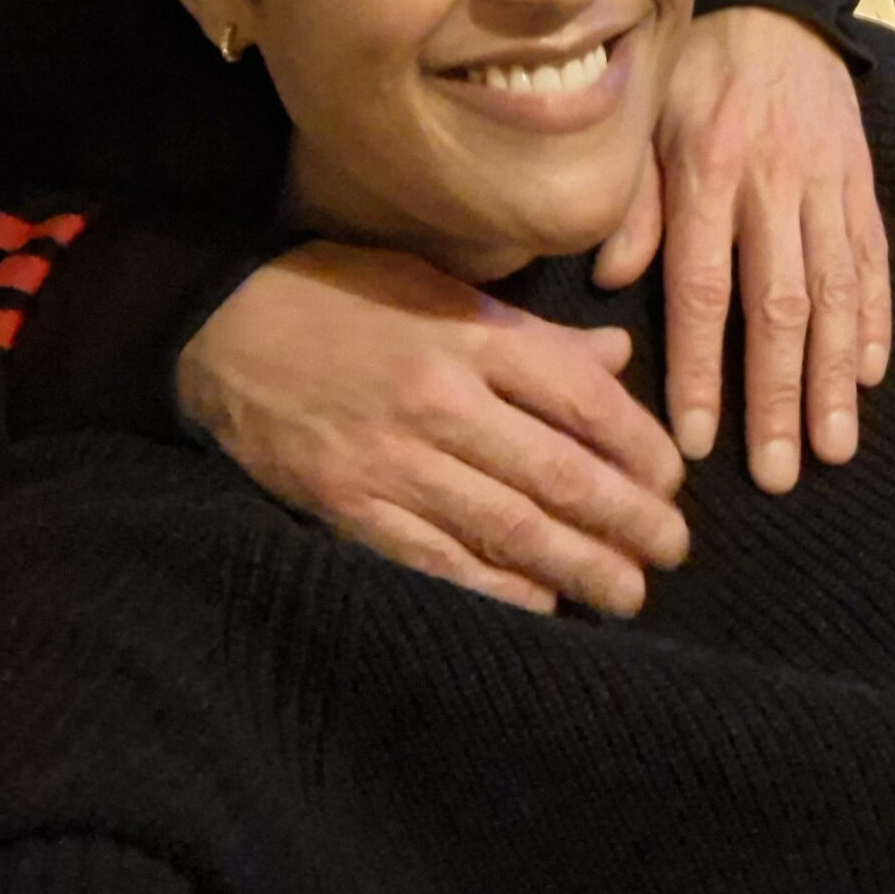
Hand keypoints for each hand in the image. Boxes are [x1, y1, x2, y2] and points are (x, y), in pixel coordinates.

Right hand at [176, 242, 688, 616]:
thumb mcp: (441, 288)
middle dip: (624, 519)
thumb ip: (532, 331)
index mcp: (469, 334)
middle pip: (555, 471)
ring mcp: (393, 460)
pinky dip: (494, 588)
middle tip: (673, 551)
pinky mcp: (350, 508)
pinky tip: (540, 606)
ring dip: (576, 565)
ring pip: (506, 525)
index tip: (672, 481)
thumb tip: (618, 354)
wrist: (221, 328)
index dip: (636, 446)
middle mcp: (440, 398)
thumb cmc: (344, 296)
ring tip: (627, 594)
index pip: (579, 398)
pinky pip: (437, 560)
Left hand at [596, 6, 889, 492]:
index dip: (701, 369)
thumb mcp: (644, 120)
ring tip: (835, 446)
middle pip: (778, 308)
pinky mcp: (863, 179)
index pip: (702, 289)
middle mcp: (772, 183)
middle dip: (777, 398)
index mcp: (708, 172)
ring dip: (836, 377)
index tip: (698, 442)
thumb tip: (610, 281)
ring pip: (837, 293)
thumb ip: (632, 201)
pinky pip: (874, 257)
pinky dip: (876, 318)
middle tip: (779, 474)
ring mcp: (826, 183)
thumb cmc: (692, 71)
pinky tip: (872, 373)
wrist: (775, 3)